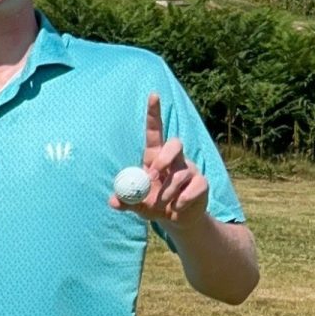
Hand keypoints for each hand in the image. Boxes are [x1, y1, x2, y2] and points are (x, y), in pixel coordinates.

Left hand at [112, 93, 209, 228]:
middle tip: (153, 176)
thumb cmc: (154, 205)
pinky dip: (181, 201)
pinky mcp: (201, 183)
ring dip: (167, 192)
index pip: (155, 131)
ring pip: (180, 174)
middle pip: (175, 144)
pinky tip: (177, 208)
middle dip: (164, 159)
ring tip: (162, 205)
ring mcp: (190, 170)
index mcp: (156, 157)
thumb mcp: (137, 205)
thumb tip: (112, 201)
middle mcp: (175, 159)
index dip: (154, 113)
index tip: (153, 95)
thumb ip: (125, 202)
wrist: (177, 220)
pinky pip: (193, 188)